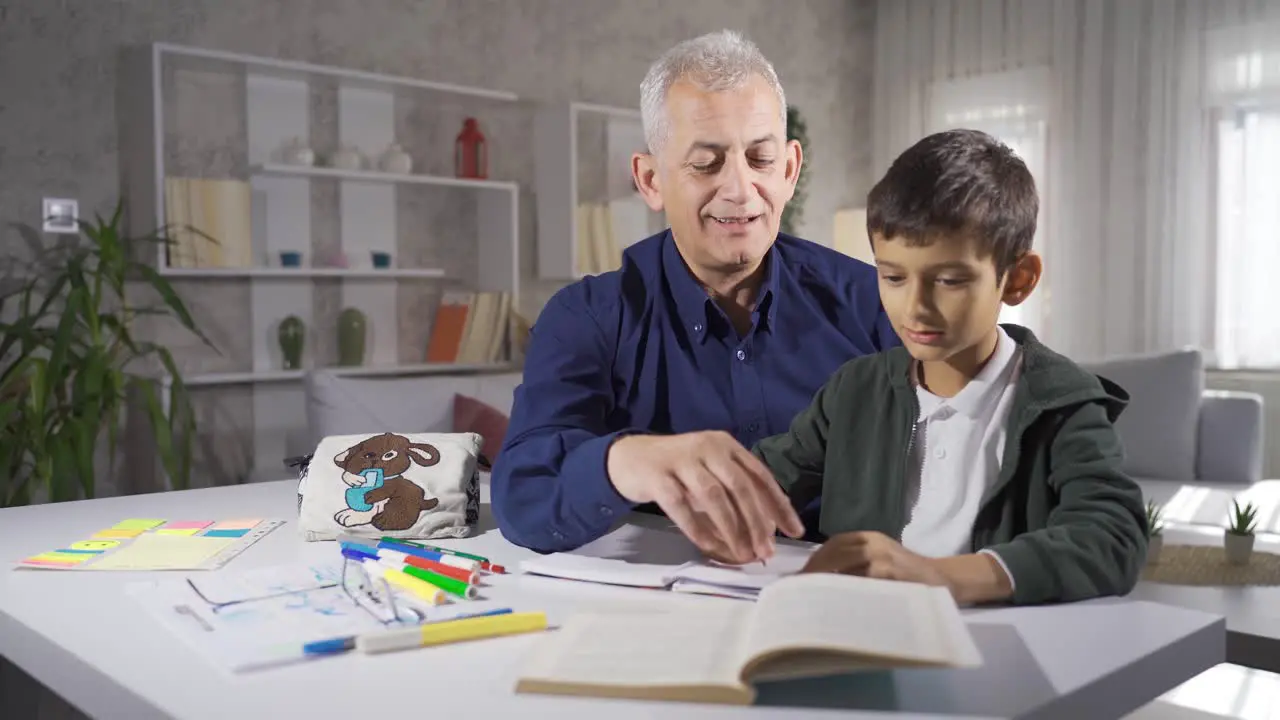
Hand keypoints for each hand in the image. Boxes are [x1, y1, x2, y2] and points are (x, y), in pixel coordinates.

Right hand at [606, 431, 805, 563]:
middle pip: (740, 487)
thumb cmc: (677, 469)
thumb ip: (736, 492)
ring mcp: (681, 460)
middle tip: (767, 551)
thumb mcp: (711, 471)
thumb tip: (767, 528)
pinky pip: (680, 505)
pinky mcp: (658, 476)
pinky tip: (709, 546)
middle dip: (757, 522)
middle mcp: (707, 448)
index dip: (779, 505)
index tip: (794, 532)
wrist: (629, 458)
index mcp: (726, 445)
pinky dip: (697, 527)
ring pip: (714, 496)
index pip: (760, 476)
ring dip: (732, 529)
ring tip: (743, 554)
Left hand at [800, 531, 949, 587]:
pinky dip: (847, 592)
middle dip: (815, 571)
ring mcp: (884, 557)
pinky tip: (836, 603)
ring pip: (845, 566)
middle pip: (835, 552)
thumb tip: (816, 583)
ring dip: (826, 581)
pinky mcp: (892, 574)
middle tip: (799, 591)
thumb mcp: (880, 563)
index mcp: (870, 538)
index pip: (834, 544)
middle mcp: (875, 543)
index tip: (799, 578)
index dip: (815, 560)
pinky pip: (863, 582)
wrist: (944, 580)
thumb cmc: (908, 577)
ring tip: (811, 597)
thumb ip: (854, 567)